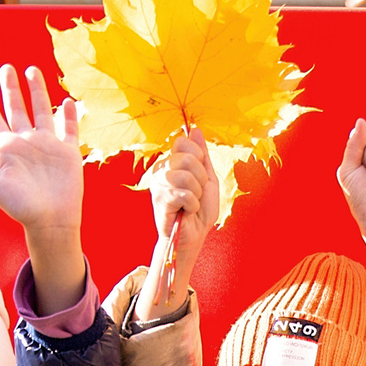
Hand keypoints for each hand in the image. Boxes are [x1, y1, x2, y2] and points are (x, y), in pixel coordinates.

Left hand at [0, 63, 86, 310]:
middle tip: (5, 68)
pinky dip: (70, 115)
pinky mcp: (67, 153)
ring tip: (31, 70)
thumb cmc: (21, 207)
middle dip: (10, 89)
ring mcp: (47, 146)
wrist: (52, 221)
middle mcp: (26, 143)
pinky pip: (69, 129)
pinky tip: (68, 101)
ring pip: (42, 111)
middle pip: (16, 109)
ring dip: (37, 92)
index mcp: (7, 148)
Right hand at [141, 126, 217, 321]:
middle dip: (200, 179)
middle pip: (188, 158)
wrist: (193, 235)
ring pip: (186, 175)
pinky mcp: (159, 198)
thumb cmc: (199, 210)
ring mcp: (158, 182)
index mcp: (173, 161)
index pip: (185, 143)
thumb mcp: (207, 179)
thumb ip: (202, 155)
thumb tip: (195, 129)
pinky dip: (192, 204)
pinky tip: (185, 211)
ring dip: (196, 193)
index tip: (199, 177)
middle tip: (195, 194)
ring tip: (190, 203)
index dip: (199, 159)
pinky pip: (184, 193)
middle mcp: (162, 168)